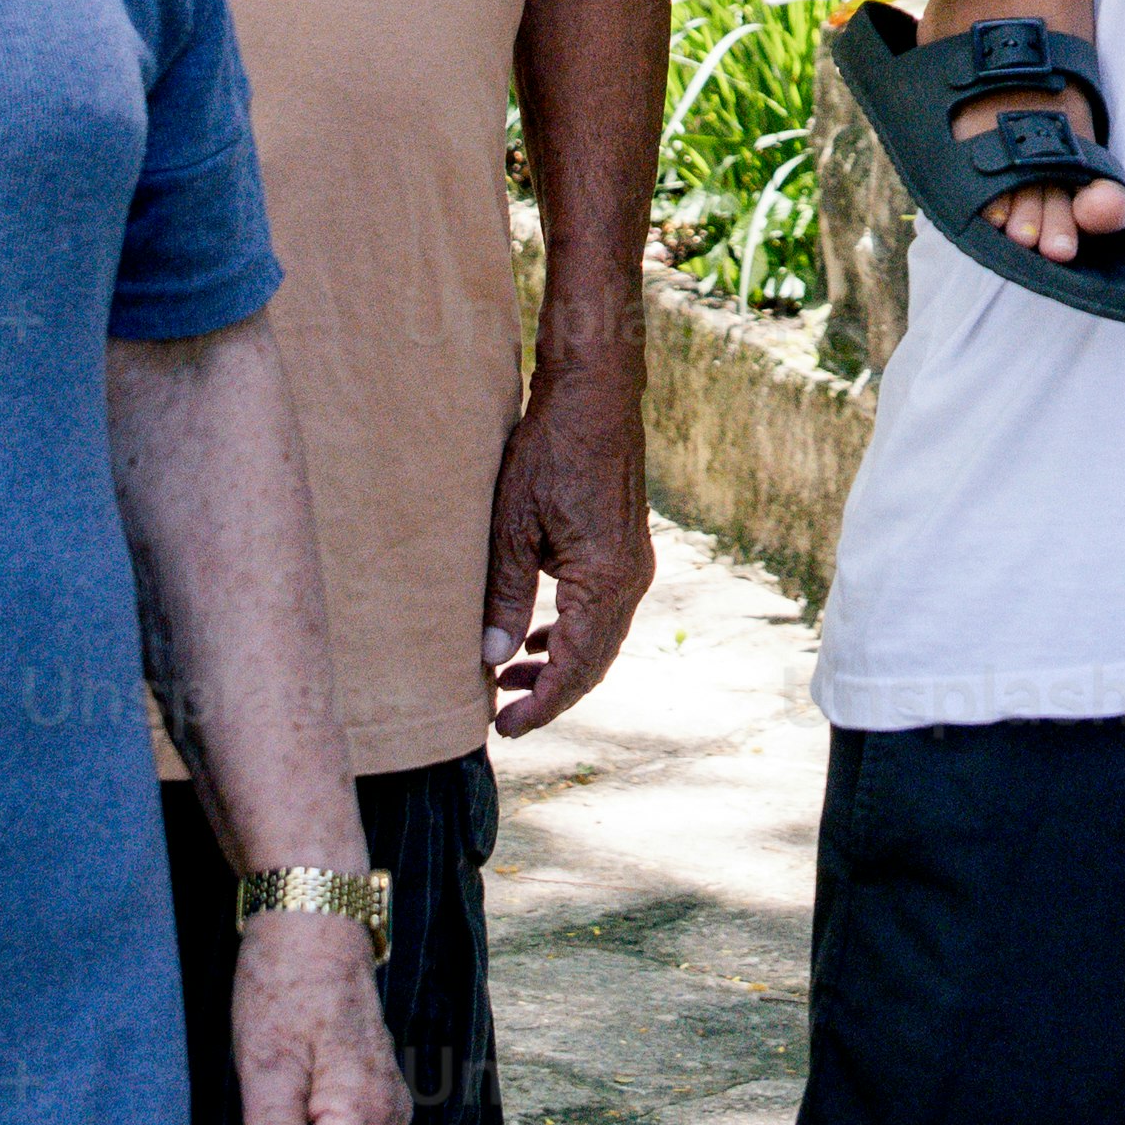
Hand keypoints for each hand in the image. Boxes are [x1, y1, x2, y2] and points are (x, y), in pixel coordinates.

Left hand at [480, 352, 654, 738]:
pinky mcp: (626, 550)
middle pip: (594, 663)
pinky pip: (604, 612)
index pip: (575, 668)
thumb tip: (490, 657)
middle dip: (549, 694)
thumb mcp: (513, 526)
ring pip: (600, 640)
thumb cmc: (550, 452)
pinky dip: (572, 634)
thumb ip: (505, 596)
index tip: (503, 729)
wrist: (594, 396)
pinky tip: (539, 637)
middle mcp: (630, 580)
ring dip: (560, 665)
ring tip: (511, 680)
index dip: (540, 706)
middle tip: (502, 717)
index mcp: (605, 581)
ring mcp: (634, 565)